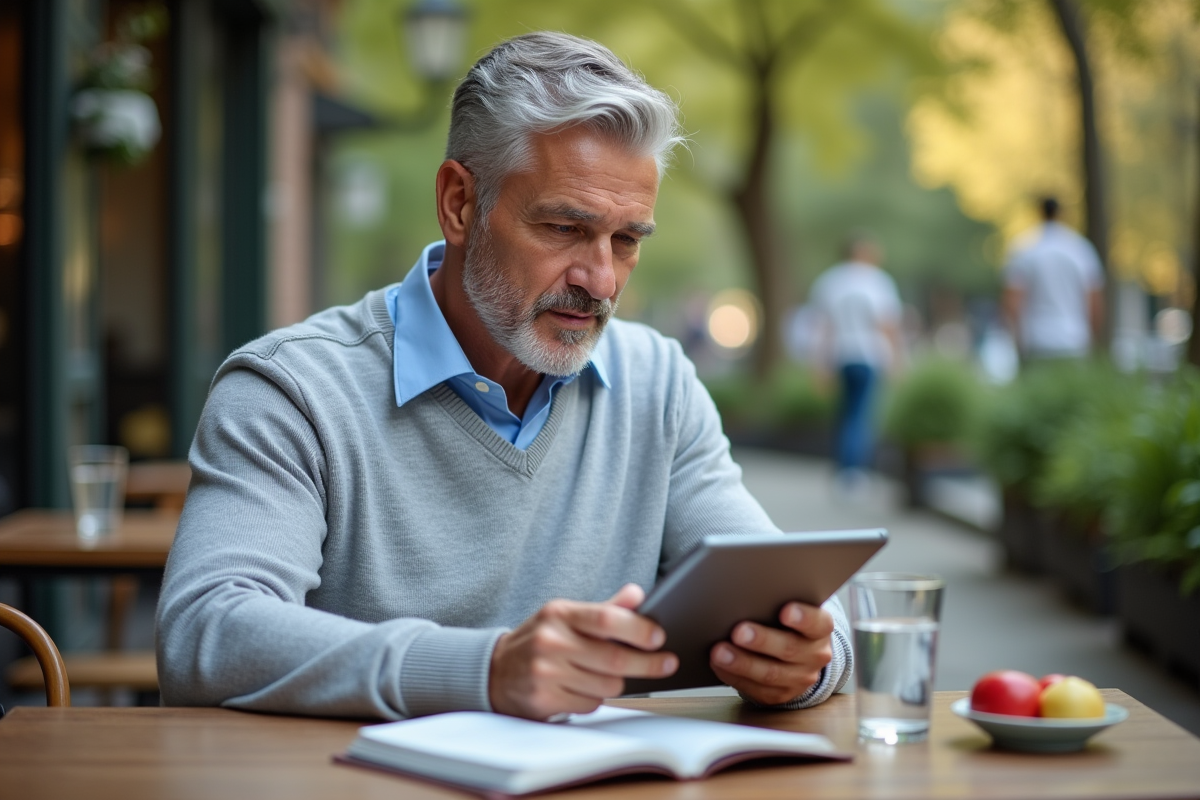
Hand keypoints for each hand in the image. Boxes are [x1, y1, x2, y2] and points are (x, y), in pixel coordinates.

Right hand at [488, 584, 678, 720]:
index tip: (659, 637)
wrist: (495, 671)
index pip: (607, 619)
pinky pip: (590, 704)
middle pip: (614, 658)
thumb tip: (637, 594)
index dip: (638, 629)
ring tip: (609, 675)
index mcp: (559, 614)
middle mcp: (550, 641)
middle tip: (666, 664)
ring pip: (607, 686)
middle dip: (646, 664)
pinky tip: (583, 689)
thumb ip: (605, 608)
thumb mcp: (566, 616)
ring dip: (617, 683)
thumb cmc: (540, 640)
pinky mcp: (544, 699)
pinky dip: (595, 699)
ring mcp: (545, 672)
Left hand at [709, 602, 832, 706]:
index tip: (786, 611)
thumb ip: (776, 602)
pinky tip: (718, 665)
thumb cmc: (787, 623)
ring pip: (770, 673)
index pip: (818, 623)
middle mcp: (815, 655)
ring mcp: (799, 678)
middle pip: (789, 649)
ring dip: (742, 663)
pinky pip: (756, 688)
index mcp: (820, 629)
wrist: (799, 656)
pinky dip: (734, 676)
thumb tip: (745, 595)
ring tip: (720, 652)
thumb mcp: (791, 611)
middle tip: (739, 632)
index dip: (804, 618)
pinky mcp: (780, 694)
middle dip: (762, 640)